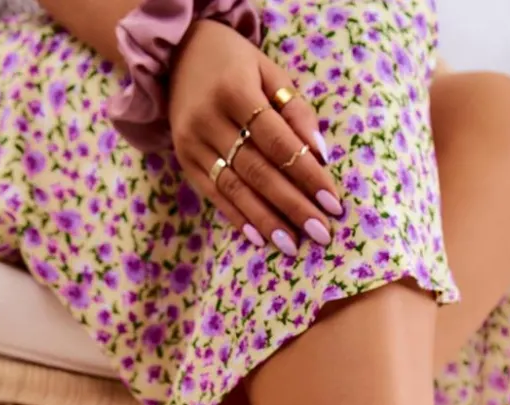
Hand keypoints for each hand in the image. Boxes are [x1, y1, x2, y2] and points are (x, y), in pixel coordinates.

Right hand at [168, 19, 342, 253]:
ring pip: (235, 189)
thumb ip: (296, 111)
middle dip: (293, 206)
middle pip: (258, 171)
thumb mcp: (269, 72)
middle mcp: (209, 119)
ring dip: (267, 221)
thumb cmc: (235, 64)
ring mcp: (192, 143)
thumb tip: (320, 155)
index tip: (332, 204)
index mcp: (235, 91)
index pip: (279, 143)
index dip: (307, 175)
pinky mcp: (184, 160)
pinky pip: (214, 195)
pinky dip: (238, 218)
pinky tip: (260, 239)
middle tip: (320, 234)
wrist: (176, 53)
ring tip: (293, 246)